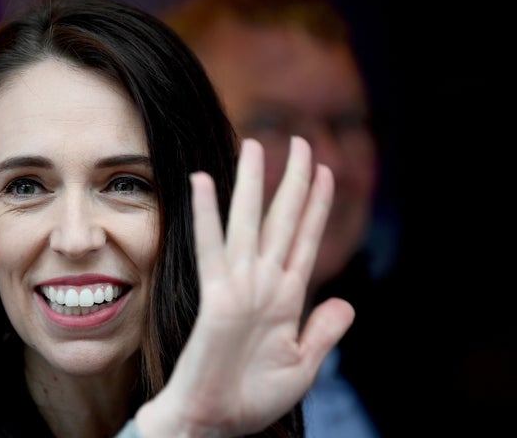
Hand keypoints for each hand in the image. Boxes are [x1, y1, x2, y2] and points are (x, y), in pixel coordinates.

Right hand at [136, 136, 354, 437]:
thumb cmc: (251, 398)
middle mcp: (265, 283)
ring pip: (250, 224)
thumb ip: (323, 332)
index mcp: (288, 297)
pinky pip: (213, 249)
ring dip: (253, 184)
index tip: (326, 172)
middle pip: (282, 221)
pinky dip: (208, 216)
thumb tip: (346, 303)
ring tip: (256, 145)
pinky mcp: (217, 298)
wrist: (214, 422)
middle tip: (301, 142)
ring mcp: (240, 286)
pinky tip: (205, 183)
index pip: (306, 240)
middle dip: (293, 181)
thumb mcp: (302, 366)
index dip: (317, 206)